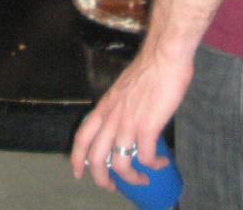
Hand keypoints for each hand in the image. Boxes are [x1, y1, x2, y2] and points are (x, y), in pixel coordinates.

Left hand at [70, 40, 191, 189]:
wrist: (164, 55)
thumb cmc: (149, 68)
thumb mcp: (124, 90)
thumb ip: (121, 107)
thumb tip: (127, 124)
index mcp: (105, 106)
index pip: (82, 136)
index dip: (77, 157)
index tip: (78, 173)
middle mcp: (112, 116)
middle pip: (96, 158)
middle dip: (102, 178)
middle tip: (112, 186)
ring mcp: (129, 122)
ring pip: (119, 164)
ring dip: (132, 178)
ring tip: (143, 178)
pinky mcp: (147, 126)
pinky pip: (145, 158)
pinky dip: (153, 165)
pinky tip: (162, 162)